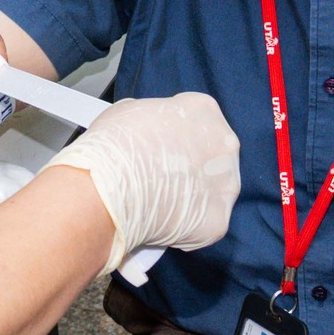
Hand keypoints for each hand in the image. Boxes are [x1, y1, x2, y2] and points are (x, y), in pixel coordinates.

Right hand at [41, 93, 240, 271]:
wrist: (107, 189)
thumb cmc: (112, 149)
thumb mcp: (127, 111)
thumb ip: (153, 118)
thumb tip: (150, 130)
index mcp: (203, 109)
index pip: (198, 119)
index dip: (177, 135)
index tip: (163, 147)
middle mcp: (224, 143)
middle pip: (213, 153)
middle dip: (192, 164)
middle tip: (163, 175)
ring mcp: (226, 183)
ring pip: (214, 190)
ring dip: (193, 195)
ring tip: (160, 200)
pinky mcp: (219, 218)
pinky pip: (206, 221)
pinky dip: (187, 225)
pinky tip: (163, 220)